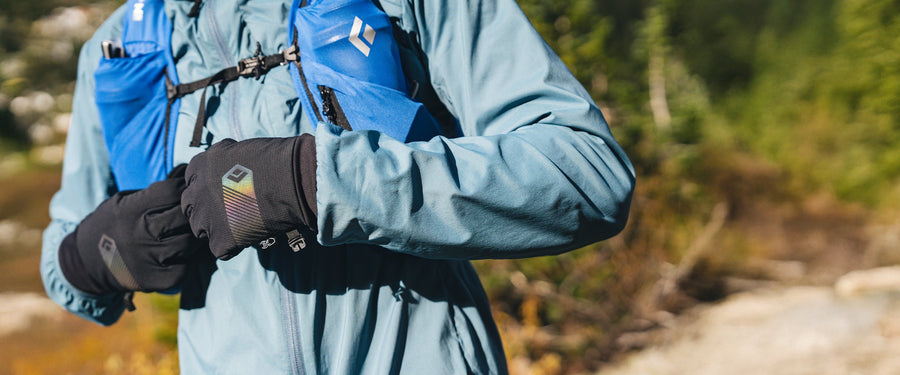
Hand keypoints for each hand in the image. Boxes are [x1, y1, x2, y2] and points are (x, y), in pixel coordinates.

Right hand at [59, 165, 202, 294]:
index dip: (183, 186)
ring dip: (194, 235)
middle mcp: (139, 235)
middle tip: (196, 210)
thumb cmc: (113, 224)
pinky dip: (187, 257)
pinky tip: (181, 251)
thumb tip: (187, 171)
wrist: (87, 262)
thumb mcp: (124, 201)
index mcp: (130, 211)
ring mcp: (149, 259)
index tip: (188, 187)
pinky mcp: (157, 279)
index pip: (171, 192)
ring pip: (189, 242)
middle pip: (184, 217)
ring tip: (190, 230)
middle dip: (193, 210)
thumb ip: (155, 190)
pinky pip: (186, 265)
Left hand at [181, 135, 316, 259]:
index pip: (192, 182)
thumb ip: (226, 163)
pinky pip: (221, 250)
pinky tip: (251, 236)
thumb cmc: (275, 160)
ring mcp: (206, 217)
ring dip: (218, 229)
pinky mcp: (221, 239)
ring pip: (202, 230)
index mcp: (200, 165)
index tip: (225, 191)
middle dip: (207, 210)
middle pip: (191, 207)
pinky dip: (235, 246)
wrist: (291, 180)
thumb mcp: (241, 151)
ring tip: (242, 225)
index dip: (209, 188)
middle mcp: (196, 190)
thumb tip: (231, 173)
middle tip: (231, 211)